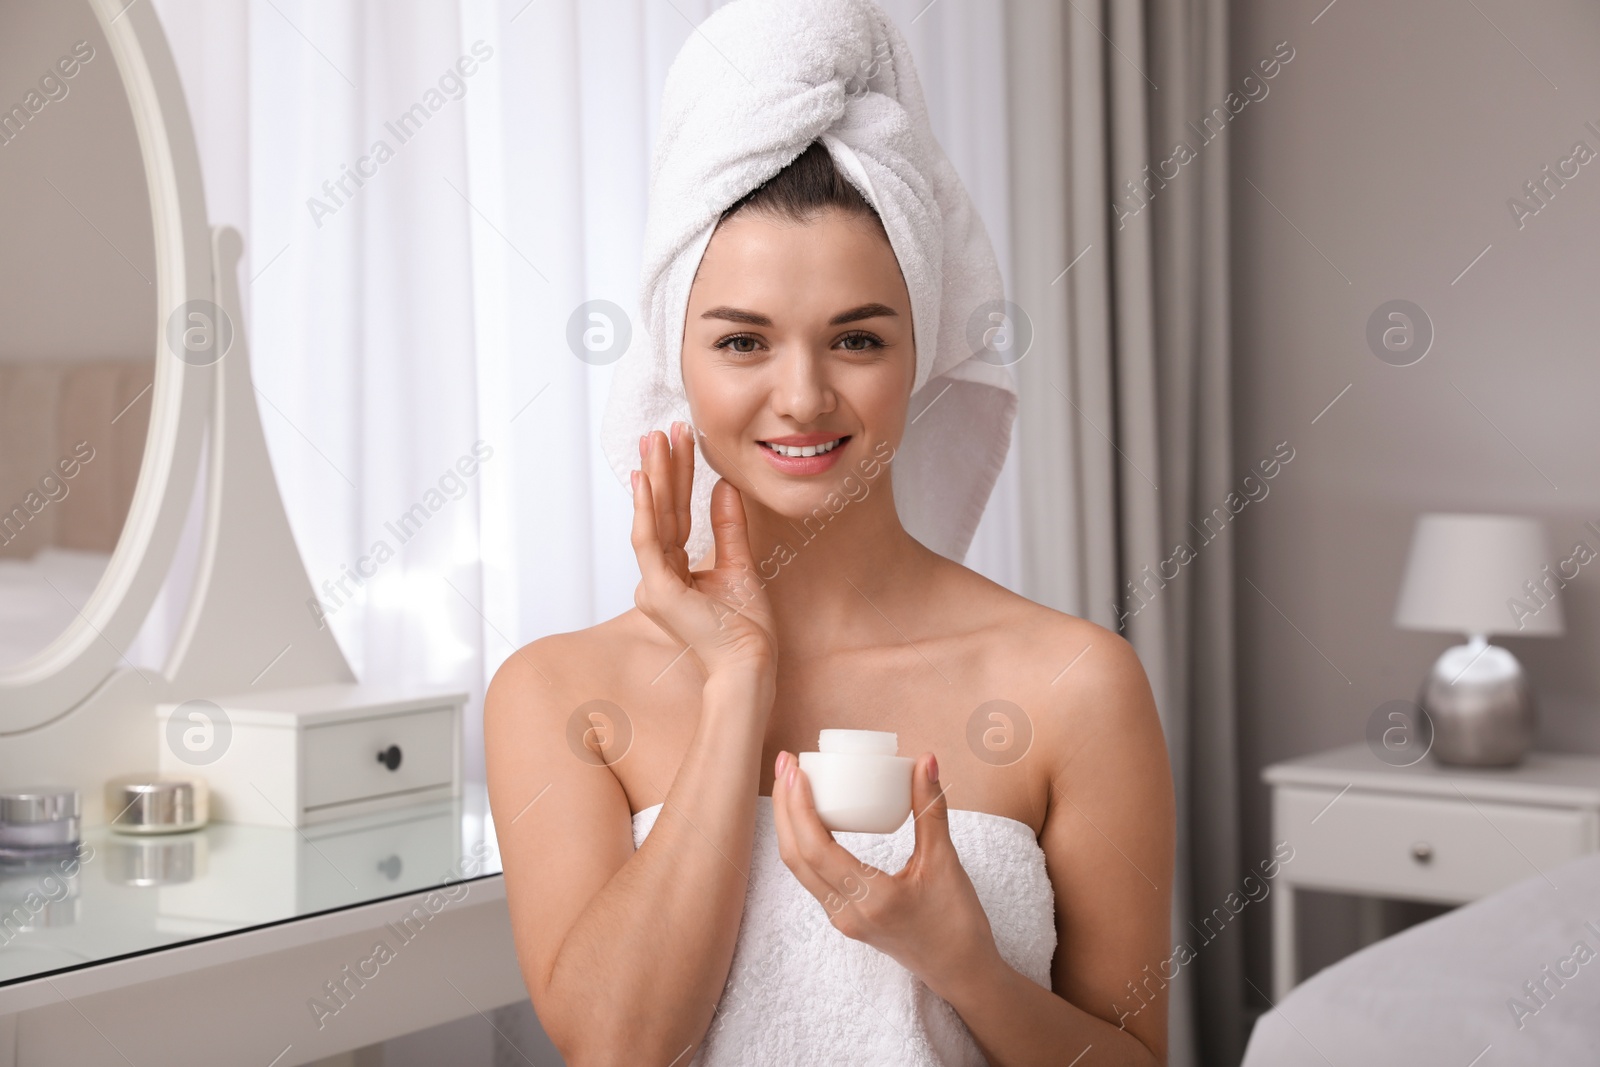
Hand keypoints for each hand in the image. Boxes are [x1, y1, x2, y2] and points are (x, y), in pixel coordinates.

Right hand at [631, 423, 777, 681]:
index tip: (681, 442)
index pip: (676, 515)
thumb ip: (729, 527)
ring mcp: (653, 584)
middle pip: (662, 512)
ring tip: (655, 440)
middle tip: (662, 429)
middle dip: (663, 468)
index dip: (679, 478)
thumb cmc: (745, 628)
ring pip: (653, 520)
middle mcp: (658, 577)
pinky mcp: (657, 592)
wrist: (750, 662)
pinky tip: (647, 480)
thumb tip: (724, 486)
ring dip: (654, 477)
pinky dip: (646, 509)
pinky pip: (649, 542)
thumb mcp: (740, 565)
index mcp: (675, 572)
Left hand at [771, 750, 1003, 996]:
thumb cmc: (958, 922)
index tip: (795, 769)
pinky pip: (812, 875)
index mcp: (871, 899)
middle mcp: (847, 913)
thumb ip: (931, 809)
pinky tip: (809, 816)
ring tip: (791, 783)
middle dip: (784, 807)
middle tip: (786, 763)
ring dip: (789, 824)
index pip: (816, 849)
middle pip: (796, 856)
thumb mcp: (946, 861)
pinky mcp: (845, 917)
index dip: (798, 807)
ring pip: (800, 868)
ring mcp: (843, 918)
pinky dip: (803, 842)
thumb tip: (926, 760)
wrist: (962, 972)